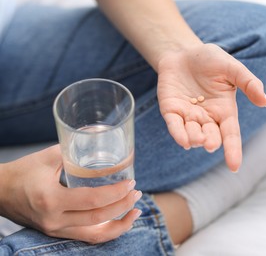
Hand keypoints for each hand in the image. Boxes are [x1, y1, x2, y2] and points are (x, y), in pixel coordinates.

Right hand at [0, 145, 141, 243]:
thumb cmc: (22, 172)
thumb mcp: (47, 157)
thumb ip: (74, 148)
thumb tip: (98, 135)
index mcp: (51, 200)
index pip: (92, 201)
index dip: (115, 193)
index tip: (131, 183)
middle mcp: (54, 220)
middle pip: (98, 219)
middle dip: (123, 206)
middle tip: (137, 192)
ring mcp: (56, 230)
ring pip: (95, 235)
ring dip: (119, 224)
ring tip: (136, 211)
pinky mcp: (58, 232)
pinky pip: (87, 237)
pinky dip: (107, 231)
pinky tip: (119, 221)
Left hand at [157, 43, 265, 171]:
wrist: (183, 52)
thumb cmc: (210, 60)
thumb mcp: (232, 68)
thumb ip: (248, 82)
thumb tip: (265, 101)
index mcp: (224, 111)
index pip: (231, 134)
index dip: (233, 150)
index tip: (234, 167)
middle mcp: (207, 117)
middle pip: (211, 137)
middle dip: (211, 142)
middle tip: (210, 143)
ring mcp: (188, 115)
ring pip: (192, 134)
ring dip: (194, 138)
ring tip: (197, 137)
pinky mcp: (171, 110)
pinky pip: (174, 125)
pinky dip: (178, 133)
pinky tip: (183, 140)